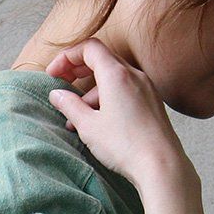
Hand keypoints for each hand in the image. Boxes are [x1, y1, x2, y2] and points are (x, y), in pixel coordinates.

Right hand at [46, 38, 191, 188]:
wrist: (161, 165)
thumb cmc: (125, 145)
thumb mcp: (88, 126)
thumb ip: (69, 106)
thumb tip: (57, 94)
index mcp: (116, 74)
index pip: (89, 48)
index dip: (67, 57)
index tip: (53, 73)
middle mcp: (134, 75)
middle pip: (101, 59)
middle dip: (78, 70)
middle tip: (61, 84)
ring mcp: (146, 88)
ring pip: (112, 78)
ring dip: (91, 91)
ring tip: (76, 117)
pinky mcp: (151, 102)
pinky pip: (125, 91)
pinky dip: (107, 99)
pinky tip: (97, 122)